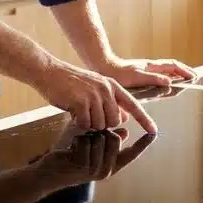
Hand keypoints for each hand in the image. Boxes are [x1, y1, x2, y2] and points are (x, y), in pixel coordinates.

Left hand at [30, 127, 155, 188]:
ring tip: (77, 145)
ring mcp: (95, 170)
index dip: (143, 143)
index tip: (154, 133)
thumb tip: (125, 131)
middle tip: (86, 137)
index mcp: (111, 165)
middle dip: (100, 131)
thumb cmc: (69, 156)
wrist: (48, 173)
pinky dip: (76, 140)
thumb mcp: (90, 144)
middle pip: (114, 138)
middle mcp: (107, 170)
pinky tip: (70, 149)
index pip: (132, 153)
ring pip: (100, 138)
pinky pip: (86, 142)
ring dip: (86, 135)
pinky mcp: (82, 167)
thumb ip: (107, 138)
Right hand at [33, 60, 157, 132]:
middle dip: (103, 124)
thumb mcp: (95, 88)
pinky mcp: (81, 102)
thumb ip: (111, 102)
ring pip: (100, 125)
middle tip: (89, 115)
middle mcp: (106, 89)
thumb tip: (123, 119)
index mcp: (112, 85)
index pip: (133, 105)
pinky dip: (79, 123)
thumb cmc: (70, 82)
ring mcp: (94, 95)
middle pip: (115, 121)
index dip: (144, 119)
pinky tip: (72, 112)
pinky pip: (86, 124)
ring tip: (79, 111)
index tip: (154, 131)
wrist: (49, 71)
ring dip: (89, 124)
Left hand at [96, 57, 197, 88]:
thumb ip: (154, 79)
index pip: (173, 66)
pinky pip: (158, 79)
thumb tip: (170, 82)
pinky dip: (166, 82)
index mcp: (152, 67)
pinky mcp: (141, 78)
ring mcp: (146, 72)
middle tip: (194, 80)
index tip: (195, 76)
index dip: (185, 71)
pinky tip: (166, 87)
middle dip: (184, 74)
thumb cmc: (119, 73)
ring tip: (185, 83)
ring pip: (166, 74)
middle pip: (172, 70)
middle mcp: (151, 69)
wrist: (104, 69)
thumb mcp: (137, 76)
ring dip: (176, 78)